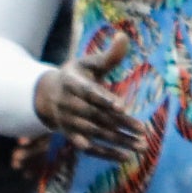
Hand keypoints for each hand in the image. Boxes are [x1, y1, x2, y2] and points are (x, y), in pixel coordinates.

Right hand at [33, 27, 143, 164]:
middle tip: (144, 130)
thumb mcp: (88, 63)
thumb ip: (109, 55)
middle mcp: (68, 104)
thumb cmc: (76, 75)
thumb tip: (124, 36)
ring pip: (96, 133)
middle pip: (97, 115)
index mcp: (71, 82)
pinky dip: (107, 154)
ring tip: (142, 146)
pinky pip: (90, 147)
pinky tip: (126, 157)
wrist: (47, 95)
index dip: (104, 99)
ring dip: (119, 141)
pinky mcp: (71, 135)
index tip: (121, 107)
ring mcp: (68, 121)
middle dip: (121, 124)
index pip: (89, 92)